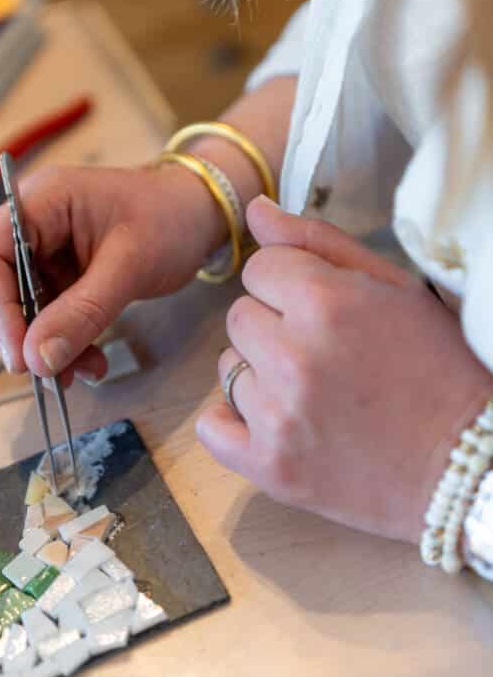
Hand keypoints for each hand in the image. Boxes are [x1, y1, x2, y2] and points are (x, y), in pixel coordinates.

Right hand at [0, 162, 223, 381]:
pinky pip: (48, 317)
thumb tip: (37, 360)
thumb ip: (82, 312)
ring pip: (22, 309)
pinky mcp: (61, 276)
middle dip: (20, 333)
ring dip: (45, 347)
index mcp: (42, 201)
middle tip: (46, 373)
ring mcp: (46, 252)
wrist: (200, 215)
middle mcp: (34, 225)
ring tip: (79, 374)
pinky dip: (65, 344)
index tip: (17, 354)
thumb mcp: (130, 266)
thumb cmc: (170, 219)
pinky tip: (90, 364)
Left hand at [197, 196, 492, 541]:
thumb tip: (255, 210)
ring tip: (314, 392)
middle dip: (274, 327)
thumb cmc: (437, 366)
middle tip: (324, 354)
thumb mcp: (393, 287)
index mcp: (325, 302)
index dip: (291, 285)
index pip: (259, 267)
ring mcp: (277, 416)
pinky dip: (234, 424)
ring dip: (260, 374)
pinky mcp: (268, 466)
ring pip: (226, 367)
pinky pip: (210, 428)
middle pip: (238, 317)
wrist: (465, 461)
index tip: (324, 310)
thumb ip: (317, 242)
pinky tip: (277, 422)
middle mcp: (293, 356)